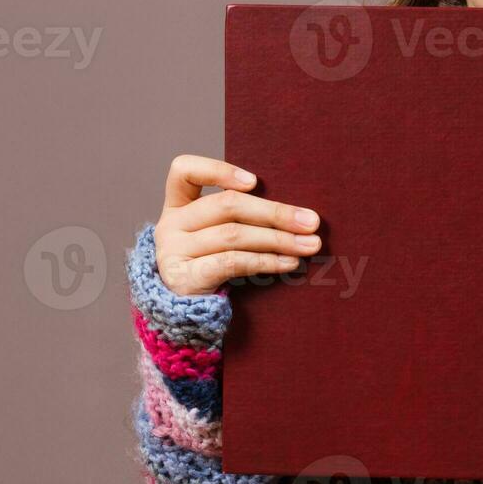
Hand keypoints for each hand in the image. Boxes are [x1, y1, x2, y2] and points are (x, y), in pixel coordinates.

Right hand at [153, 154, 324, 295]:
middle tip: (312, 221)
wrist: (188, 313)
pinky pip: (232, 263)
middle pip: (226, 205)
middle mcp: (170, 225)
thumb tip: (300, 213)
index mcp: (178, 205)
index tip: (255, 181)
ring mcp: (172, 252)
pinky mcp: (183, 279)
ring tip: (310, 245)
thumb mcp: (219, 233)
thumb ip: (243, 215)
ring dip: (279, 239)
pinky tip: (290, 263)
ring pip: (234, 235)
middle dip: (275, 213)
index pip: (184, 171)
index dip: (218, 170)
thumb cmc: (214, 263)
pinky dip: (266, 261)